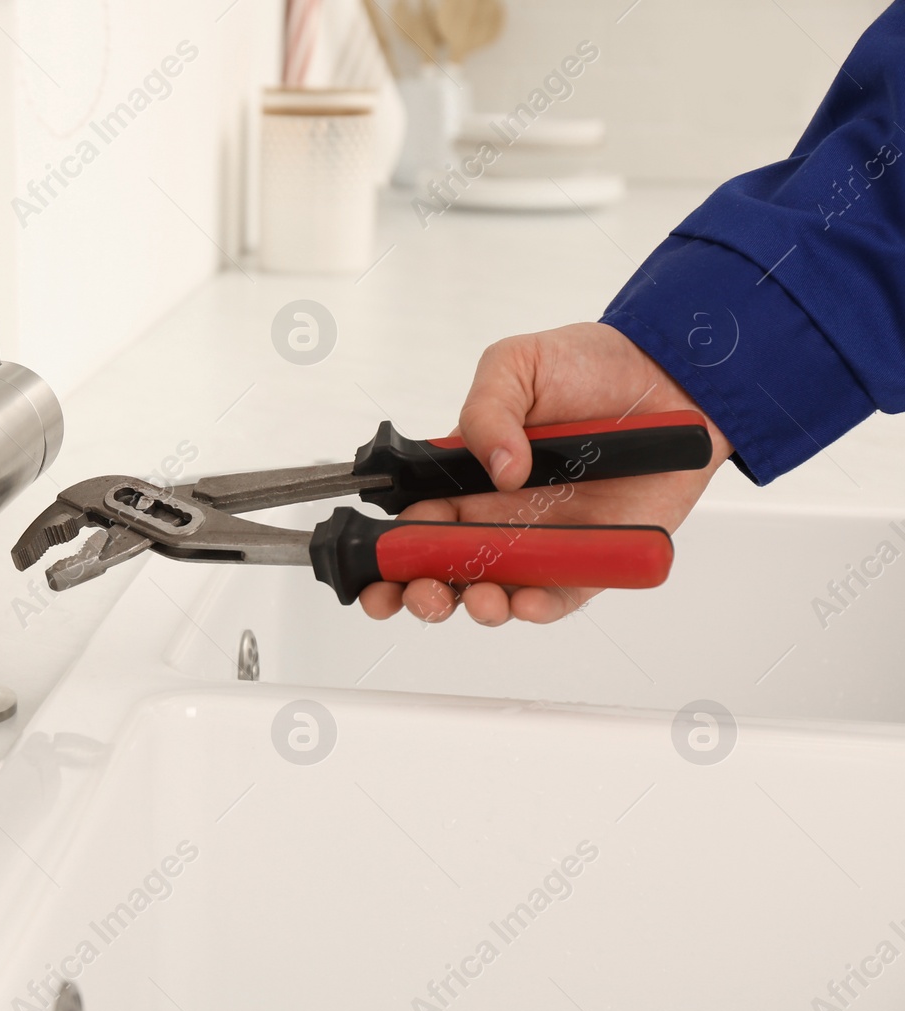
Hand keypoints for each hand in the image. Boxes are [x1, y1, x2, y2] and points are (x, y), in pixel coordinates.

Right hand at [359, 322, 734, 624]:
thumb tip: (497, 470)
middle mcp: (499, 517)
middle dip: (422, 593)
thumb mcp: (519, 364)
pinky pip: (560, 595)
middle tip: (422, 593)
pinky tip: (525, 601)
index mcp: (468, 478)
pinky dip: (539, 607)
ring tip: (478, 600)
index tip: (377, 567)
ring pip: (495, 593)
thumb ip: (487, 410)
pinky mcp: (594, 558)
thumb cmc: (592, 366)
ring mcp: (544, 541)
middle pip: (445, 570)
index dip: (391, 552)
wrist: (672, 378)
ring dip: (476, 607)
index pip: (417, 523)